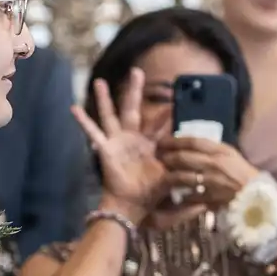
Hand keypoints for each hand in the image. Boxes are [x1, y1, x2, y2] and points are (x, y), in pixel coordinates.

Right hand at [73, 73, 170, 210]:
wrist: (132, 204)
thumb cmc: (150, 193)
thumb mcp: (170, 177)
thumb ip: (183, 169)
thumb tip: (202, 168)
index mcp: (149, 144)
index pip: (159, 124)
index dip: (166, 113)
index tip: (175, 99)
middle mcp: (132, 138)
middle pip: (133, 109)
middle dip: (135, 90)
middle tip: (137, 71)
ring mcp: (117, 142)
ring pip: (110, 115)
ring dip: (105, 99)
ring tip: (100, 82)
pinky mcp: (105, 149)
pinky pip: (92, 132)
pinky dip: (83, 121)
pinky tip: (74, 108)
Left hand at [157, 135, 262, 208]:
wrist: (255, 195)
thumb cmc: (243, 172)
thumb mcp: (230, 154)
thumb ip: (212, 148)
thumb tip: (191, 144)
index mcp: (220, 151)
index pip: (193, 142)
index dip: (174, 140)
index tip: (162, 141)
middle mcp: (214, 164)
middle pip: (183, 157)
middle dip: (167, 156)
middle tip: (157, 156)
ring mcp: (211, 182)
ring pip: (183, 176)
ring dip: (169, 175)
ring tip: (161, 173)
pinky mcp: (209, 198)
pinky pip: (189, 196)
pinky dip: (179, 195)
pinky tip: (172, 193)